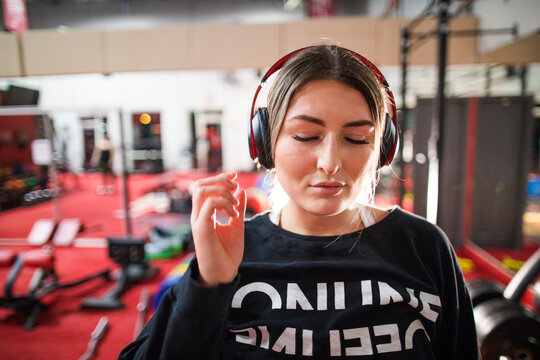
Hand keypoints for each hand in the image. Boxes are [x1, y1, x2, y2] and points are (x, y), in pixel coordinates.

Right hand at [190, 172, 246, 286]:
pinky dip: (224, 203)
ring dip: (221, 191)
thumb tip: (240, 190)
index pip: (204, 187)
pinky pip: (209, 205)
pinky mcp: (202, 229)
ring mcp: (198, 221)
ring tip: (234, 204)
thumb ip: (238, 208)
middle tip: (235, 187)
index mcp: (204, 214)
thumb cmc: (227, 252)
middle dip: (219, 180)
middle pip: (199, 185)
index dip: (219, 177)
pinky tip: (234, 214)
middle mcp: (198, 215)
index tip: (234, 176)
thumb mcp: (237, 225)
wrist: (223, 274)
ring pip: (201, 191)